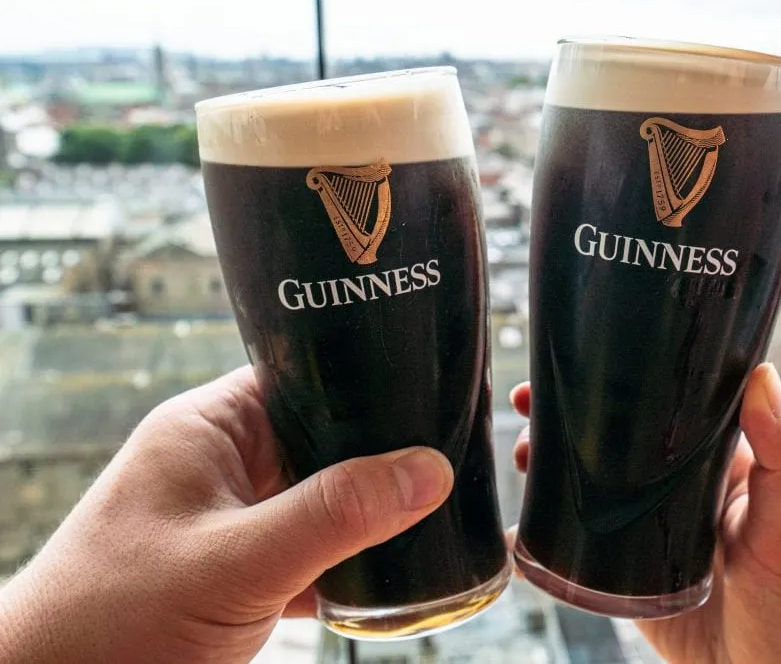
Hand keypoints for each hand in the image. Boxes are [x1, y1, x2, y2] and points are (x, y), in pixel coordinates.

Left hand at [0, 367, 453, 663]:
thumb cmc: (109, 624)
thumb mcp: (235, 561)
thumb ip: (334, 515)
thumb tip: (426, 472)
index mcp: (207, 430)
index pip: (300, 379)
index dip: (363, 382)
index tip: (428, 393)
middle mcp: (221, 466)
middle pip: (321, 440)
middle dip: (377, 457)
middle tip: (447, 460)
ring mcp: (230, 520)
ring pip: (319, 500)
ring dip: (364, 516)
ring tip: (433, 512)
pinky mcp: (238, 570)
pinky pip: (309, 550)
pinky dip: (345, 564)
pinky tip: (387, 575)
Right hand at [509, 363, 780, 663]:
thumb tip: (763, 378)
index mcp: (719, 463)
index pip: (665, 405)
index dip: (621, 379)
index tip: (578, 360)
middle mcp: (679, 489)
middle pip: (614, 440)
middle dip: (567, 418)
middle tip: (527, 406)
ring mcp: (650, 530)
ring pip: (591, 485)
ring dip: (551, 465)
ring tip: (523, 457)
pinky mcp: (628, 573)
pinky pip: (581, 543)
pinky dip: (546, 531)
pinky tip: (520, 526)